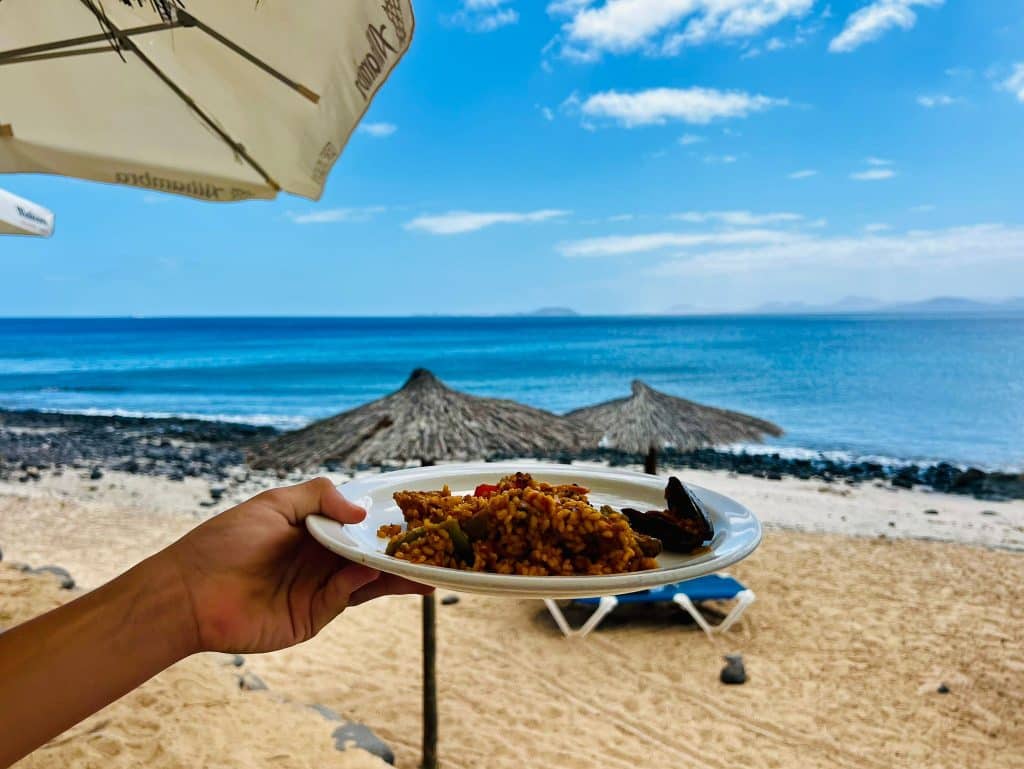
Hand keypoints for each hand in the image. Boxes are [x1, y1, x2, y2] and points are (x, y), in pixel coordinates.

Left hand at [163, 477, 431, 653]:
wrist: (190, 594)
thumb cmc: (225, 542)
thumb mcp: (274, 504)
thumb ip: (319, 498)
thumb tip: (362, 512)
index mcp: (312, 529)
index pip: (357, 523)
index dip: (384, 519)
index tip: (415, 511)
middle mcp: (321, 558)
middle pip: (370, 552)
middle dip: (400, 548)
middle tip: (436, 541)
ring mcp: (320, 588)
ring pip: (368, 577)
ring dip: (396, 571)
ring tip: (429, 564)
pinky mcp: (315, 615)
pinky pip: (348, 595)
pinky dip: (366, 582)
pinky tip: (380, 570)